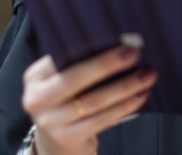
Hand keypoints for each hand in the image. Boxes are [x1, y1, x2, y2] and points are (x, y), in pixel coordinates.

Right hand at [21, 46, 156, 154]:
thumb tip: (117, 41)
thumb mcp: (62, 80)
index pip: (61, 56)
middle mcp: (37, 99)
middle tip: (133, 52)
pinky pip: (101, 120)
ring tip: (146, 76)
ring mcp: (50, 122)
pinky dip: (123, 107)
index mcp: (35, 77)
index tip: (117, 37)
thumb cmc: (67, 102)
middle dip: (107, 64)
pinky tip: (139, 96)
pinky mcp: (67, 138)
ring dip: (124, 86)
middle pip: (75, 78)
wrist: (57, 143)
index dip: (89, 46)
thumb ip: (78, 63)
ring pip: (93, 101)